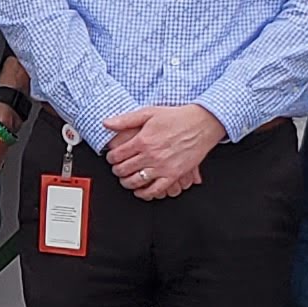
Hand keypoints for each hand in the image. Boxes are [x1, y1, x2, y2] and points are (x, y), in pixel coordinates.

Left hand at [97, 102, 222, 198]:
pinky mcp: (173, 175)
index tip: (111, 158)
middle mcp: (151, 155)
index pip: (117, 155)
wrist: (201, 124)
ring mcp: (162, 167)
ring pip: (136, 181)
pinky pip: (155, 190)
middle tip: (117, 168)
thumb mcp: (148, 113)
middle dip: (117, 170)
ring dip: (127, 183)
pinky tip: (140, 191)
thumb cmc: (177, 118)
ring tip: (126, 179)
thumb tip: (107, 123)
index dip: (110, 158)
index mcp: (143, 140)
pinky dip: (145, 193)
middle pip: (124, 169)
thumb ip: (125, 119)